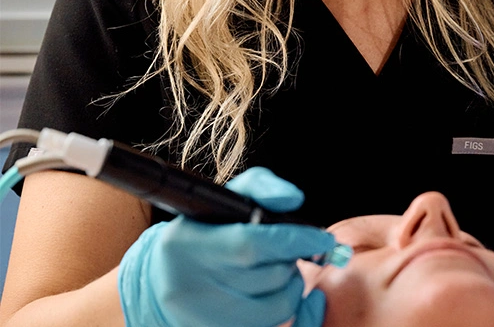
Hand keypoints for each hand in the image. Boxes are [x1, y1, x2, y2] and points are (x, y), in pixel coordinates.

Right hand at [118, 166, 334, 326]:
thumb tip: (294, 198)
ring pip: (275, 308)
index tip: (323, 238)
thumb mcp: (226, 198)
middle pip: (268, 278)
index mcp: (189, 245)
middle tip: (291, 249)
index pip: (250, 245)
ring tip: (280, 268)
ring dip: (291, 285)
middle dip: (292, 260)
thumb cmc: (203, 229)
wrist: (164, 278)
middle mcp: (192, 288)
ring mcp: (204, 320)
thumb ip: (261, 187)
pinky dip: (288, 310)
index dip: (292, 241)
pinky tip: (283, 291)